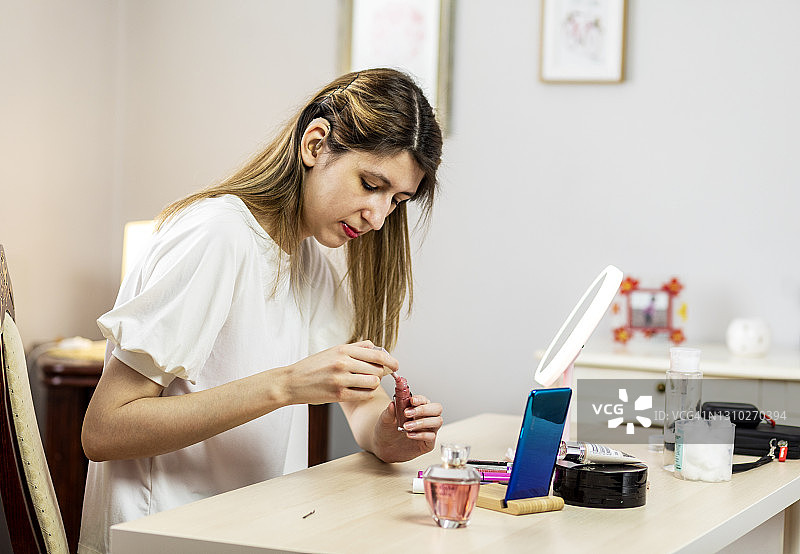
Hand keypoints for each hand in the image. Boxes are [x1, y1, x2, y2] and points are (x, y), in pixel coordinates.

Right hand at [282, 340, 397, 404]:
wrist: (292, 382)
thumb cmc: (313, 366)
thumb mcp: (333, 350)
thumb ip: (355, 348)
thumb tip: (374, 346)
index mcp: (343, 349)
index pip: (376, 354)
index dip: (390, 360)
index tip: (396, 365)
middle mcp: (343, 362)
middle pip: (377, 369)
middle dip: (381, 373)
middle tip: (376, 375)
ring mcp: (341, 379)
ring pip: (373, 382)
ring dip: (373, 384)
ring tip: (366, 383)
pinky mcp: (338, 394)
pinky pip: (364, 395)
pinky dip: (367, 393)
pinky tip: (361, 391)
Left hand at [372, 394, 442, 462]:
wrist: (385, 447)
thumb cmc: (388, 430)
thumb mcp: (386, 419)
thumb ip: (390, 411)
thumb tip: (392, 404)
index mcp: (418, 407)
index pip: (424, 400)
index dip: (420, 399)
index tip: (411, 401)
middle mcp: (426, 417)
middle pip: (437, 409)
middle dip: (424, 409)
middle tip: (407, 413)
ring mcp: (429, 430)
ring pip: (437, 422)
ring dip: (422, 422)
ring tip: (406, 426)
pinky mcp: (428, 443)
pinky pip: (431, 437)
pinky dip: (421, 435)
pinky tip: (410, 435)